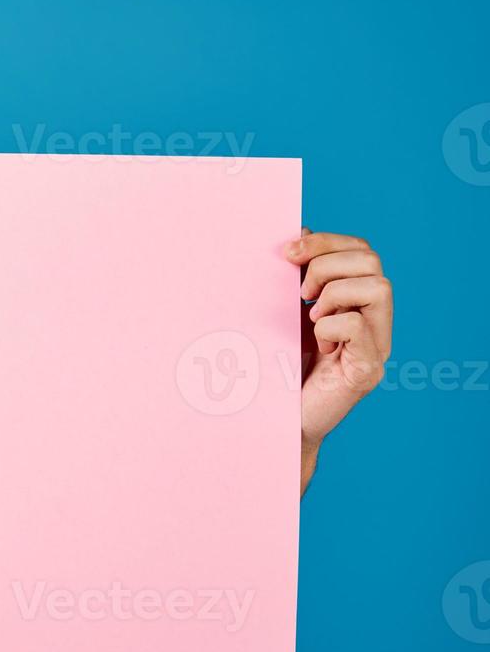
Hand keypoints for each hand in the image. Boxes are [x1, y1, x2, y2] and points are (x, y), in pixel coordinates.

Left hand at [287, 227, 392, 491]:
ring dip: (333, 293)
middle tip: (300, 292)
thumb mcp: (285, 311)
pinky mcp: (366, 370)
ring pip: (377, 287)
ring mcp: (375, 346)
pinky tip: (317, 344)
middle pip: (372, 261)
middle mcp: (374, 321)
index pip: (361, 250)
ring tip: (311, 317)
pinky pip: (357, 326)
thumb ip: (296, 276)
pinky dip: (330, 326)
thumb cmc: (277, 365)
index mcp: (357, 302)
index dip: (326, 242)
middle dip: (327, 263)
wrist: (274, 419)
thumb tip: (299, 232)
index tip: (287, 252)